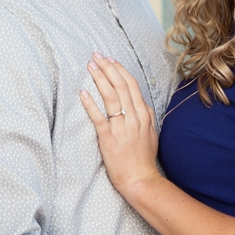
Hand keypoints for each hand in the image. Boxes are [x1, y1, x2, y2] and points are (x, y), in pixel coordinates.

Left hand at [79, 53, 160, 194]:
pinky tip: (83, 93)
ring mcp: (122, 127)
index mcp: (143, 114)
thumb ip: (144, 115)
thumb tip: (138, 102)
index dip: (120, 70)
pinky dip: (91, 104)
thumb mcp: (150, 133)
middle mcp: (134, 117)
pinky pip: (99, 117)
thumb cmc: (144, 158)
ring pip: (111, 97)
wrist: (141, 179)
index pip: (132, 85)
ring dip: (100, 79)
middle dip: (108, 68)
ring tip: (90, 66)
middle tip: (97, 56)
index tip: (110, 60)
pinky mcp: (109, 138)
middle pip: (121, 85)